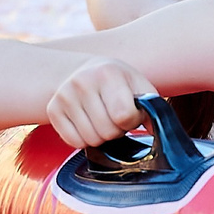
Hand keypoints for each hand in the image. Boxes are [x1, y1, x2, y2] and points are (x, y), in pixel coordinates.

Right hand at [44, 56, 161, 149]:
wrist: (84, 71)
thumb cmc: (118, 81)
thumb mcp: (138, 85)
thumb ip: (151, 107)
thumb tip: (161, 135)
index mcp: (108, 73)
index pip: (124, 116)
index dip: (132, 121)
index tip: (131, 113)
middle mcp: (82, 82)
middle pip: (107, 132)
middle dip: (116, 131)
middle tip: (115, 118)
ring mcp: (64, 96)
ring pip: (90, 140)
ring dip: (101, 137)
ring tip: (102, 119)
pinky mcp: (52, 110)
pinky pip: (73, 142)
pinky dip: (84, 139)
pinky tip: (88, 124)